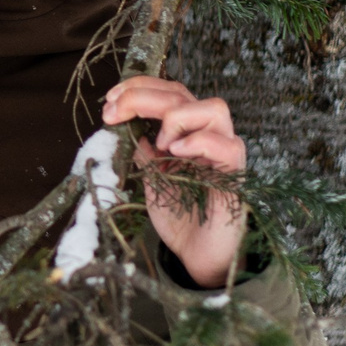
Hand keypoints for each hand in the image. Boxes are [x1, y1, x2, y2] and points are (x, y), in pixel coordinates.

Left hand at [100, 76, 245, 287]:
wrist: (199, 257)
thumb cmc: (180, 219)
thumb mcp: (151, 181)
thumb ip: (143, 154)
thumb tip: (127, 127)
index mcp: (188, 134)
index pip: (170, 94)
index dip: (140, 88)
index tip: (110, 98)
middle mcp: (209, 137)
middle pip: (184, 95)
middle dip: (143, 97)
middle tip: (114, 111)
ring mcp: (224, 154)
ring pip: (214, 108)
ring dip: (177, 117)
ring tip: (159, 143)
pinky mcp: (235, 176)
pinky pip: (227, 145)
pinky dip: (199, 142)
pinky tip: (176, 153)